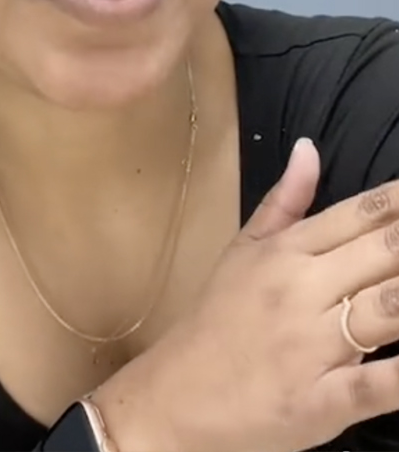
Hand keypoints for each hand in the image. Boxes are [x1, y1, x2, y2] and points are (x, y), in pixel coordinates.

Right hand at [93, 139, 398, 451]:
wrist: (172, 398)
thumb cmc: (216, 323)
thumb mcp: (240, 254)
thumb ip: (283, 204)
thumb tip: (310, 148)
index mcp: (284, 253)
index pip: (362, 213)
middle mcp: (300, 291)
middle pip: (387, 253)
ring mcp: (311, 346)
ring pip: (390, 310)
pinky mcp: (321, 401)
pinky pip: (377, 384)